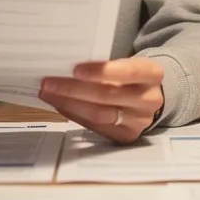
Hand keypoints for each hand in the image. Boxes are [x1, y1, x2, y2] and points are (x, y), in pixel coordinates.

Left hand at [39, 58, 163, 143]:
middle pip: (108, 95)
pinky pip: (95, 126)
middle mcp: (149, 99)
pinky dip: (74, 114)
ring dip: (69, 103)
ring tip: (48, 94)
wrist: (148, 97)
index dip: (101, 71)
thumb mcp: (126, 64)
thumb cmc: (129, 76)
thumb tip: (65, 67)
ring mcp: (139, 121)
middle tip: (48, 83)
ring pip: (99, 114)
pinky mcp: (126, 135)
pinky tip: (59, 105)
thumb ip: (105, 66)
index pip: (128, 72)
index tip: (75, 69)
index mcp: (152, 74)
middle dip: (74, 89)